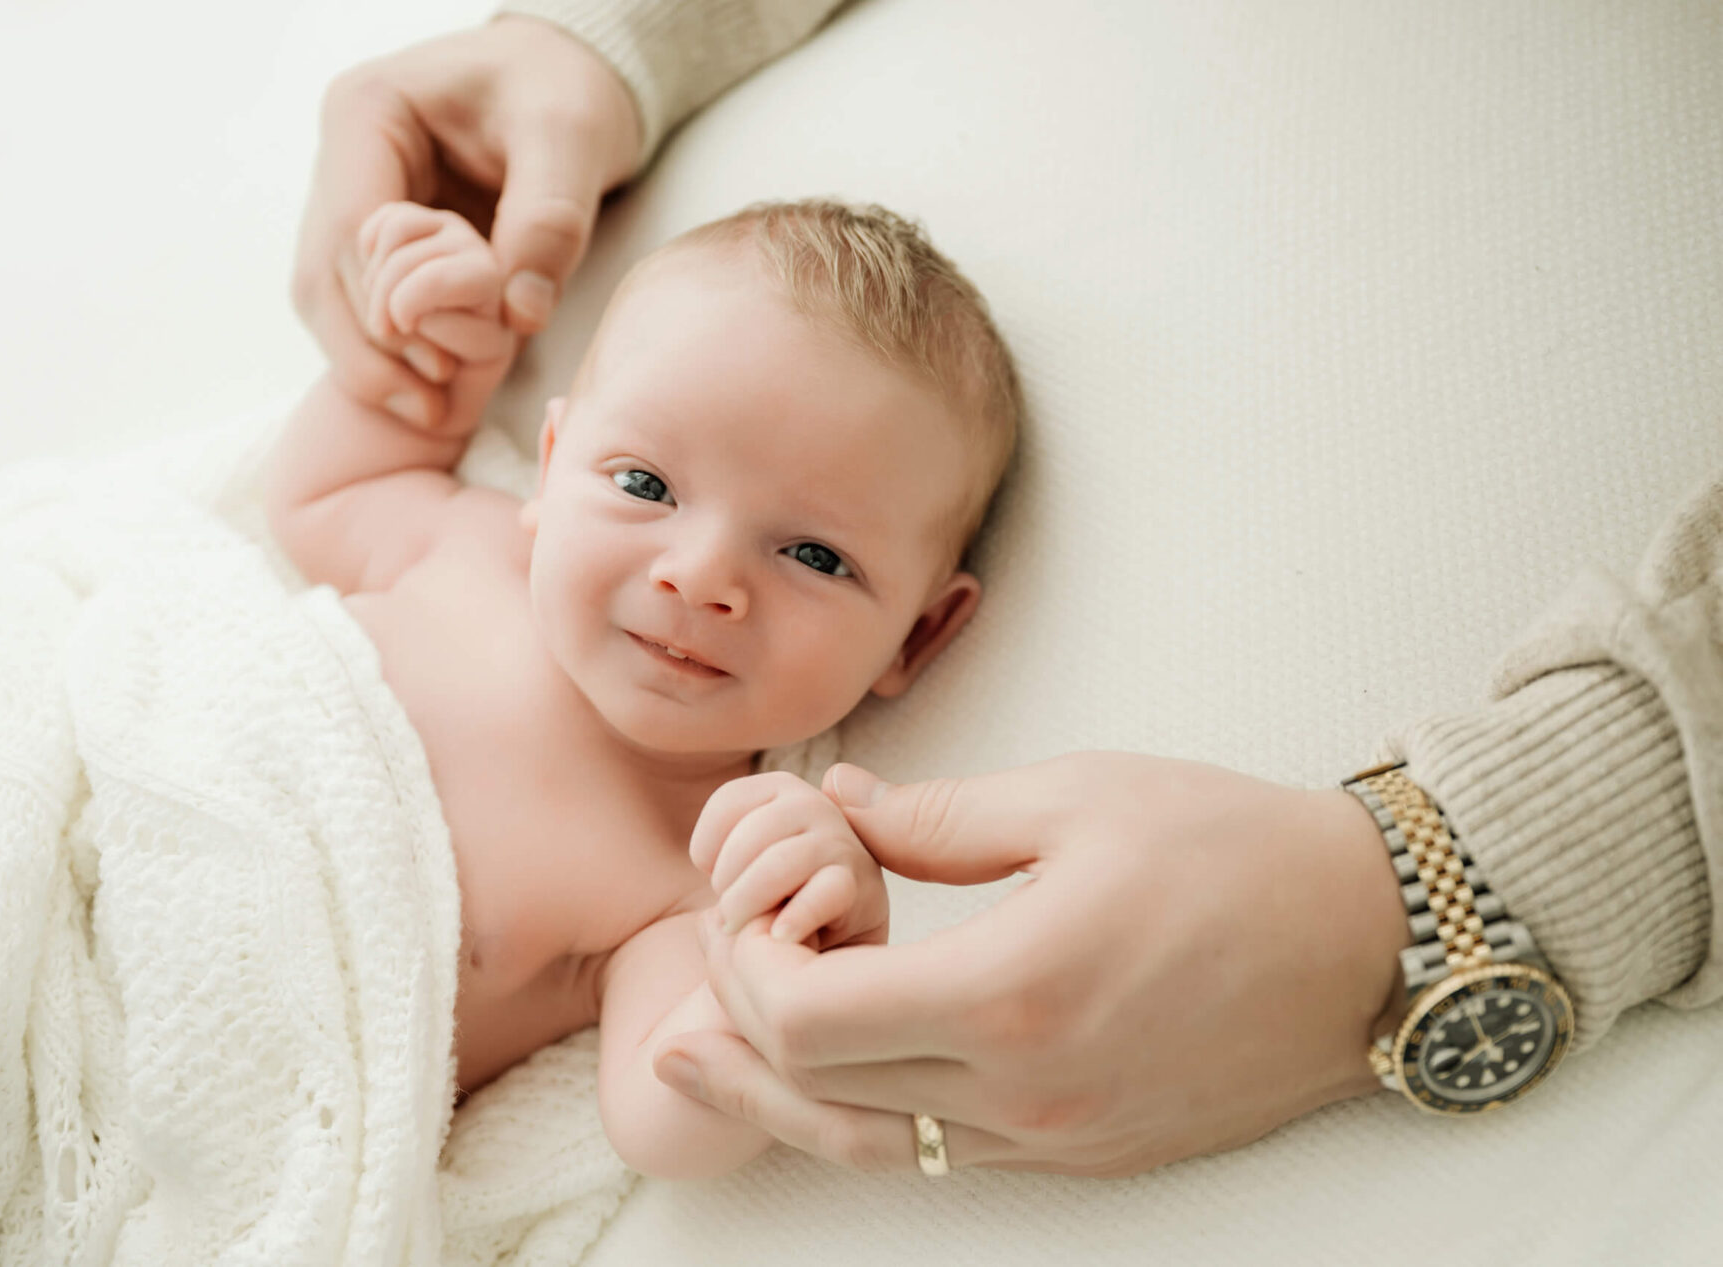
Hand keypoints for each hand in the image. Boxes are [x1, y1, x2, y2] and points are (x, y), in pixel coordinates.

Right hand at [293, 16, 642, 429]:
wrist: (565, 78)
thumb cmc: (563, 91)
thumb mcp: (569, 140)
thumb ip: (547, 222)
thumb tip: (519, 315)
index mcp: (366, 113)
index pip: (350, 228)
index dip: (385, 306)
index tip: (437, 363)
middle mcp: (342, 158)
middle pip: (324, 275)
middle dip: (373, 349)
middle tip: (432, 406)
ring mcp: (350, 199)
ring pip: (330, 300)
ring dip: (372, 362)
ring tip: (432, 410)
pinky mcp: (377, 240)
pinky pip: (362, 307)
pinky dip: (391, 355)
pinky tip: (433, 392)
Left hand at [653, 753, 1412, 1175]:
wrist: (1376, 937)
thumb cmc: (1234, 849)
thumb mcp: (1072, 797)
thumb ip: (931, 818)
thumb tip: (837, 805)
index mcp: (1015, 992)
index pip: (810, 1023)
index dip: (746, 970)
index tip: (742, 908)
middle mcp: (1031, 1089)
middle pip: (823, 1095)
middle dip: (745, 1027)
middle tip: (708, 964)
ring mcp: (1064, 1136)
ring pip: (876, 1146)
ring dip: (782, 1097)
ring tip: (701, 1056)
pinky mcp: (1093, 1152)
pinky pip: (948, 1152)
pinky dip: (872, 1115)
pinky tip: (837, 1075)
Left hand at [689, 771, 889, 952]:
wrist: (831, 950)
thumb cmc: (775, 903)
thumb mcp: (744, 863)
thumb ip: (726, 850)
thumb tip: (710, 888)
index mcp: (782, 790)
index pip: (728, 800)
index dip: (707, 845)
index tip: (710, 877)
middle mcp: (817, 805)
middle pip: (753, 833)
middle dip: (728, 881)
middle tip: (729, 916)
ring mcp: (845, 845)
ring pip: (782, 862)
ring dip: (750, 903)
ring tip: (745, 931)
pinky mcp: (867, 889)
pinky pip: (827, 893)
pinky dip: (797, 917)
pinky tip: (779, 938)